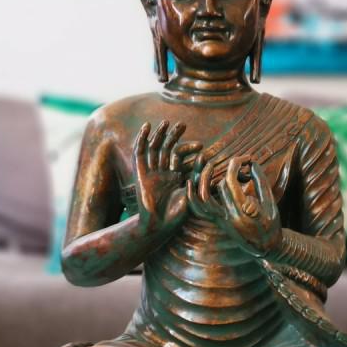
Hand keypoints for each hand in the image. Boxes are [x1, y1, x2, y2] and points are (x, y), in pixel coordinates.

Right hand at [133, 121, 200, 235]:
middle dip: (174, 136)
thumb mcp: (193, 190)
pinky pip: (139, 152)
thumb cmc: (178, 213)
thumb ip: (199, 175)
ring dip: (159, 135)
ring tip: (166, 122)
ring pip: (154, 148)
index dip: (189, 149)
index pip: (180, 157)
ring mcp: (150, 172)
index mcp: (174, 178)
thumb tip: (207, 158)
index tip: (201, 146)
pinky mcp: (139, 172)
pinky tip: (147, 127)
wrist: (160, 224)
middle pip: (166, 149)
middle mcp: (161, 173)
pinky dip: (142, 139)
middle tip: (183, 125)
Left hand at [190, 155, 281, 255]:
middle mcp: (229, 216)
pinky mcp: (217, 222)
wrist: (265, 247)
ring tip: (209, 165)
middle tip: (240, 162)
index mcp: (244, 211)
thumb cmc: (271, 223)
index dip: (236, 165)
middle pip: (220, 186)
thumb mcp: (271, 203)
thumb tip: (252, 164)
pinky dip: (192, 196)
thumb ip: (261, 183)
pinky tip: (191, 183)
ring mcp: (221, 220)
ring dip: (203, 180)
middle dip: (230, 170)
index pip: (231, 182)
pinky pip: (199, 210)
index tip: (247, 159)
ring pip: (203, 198)